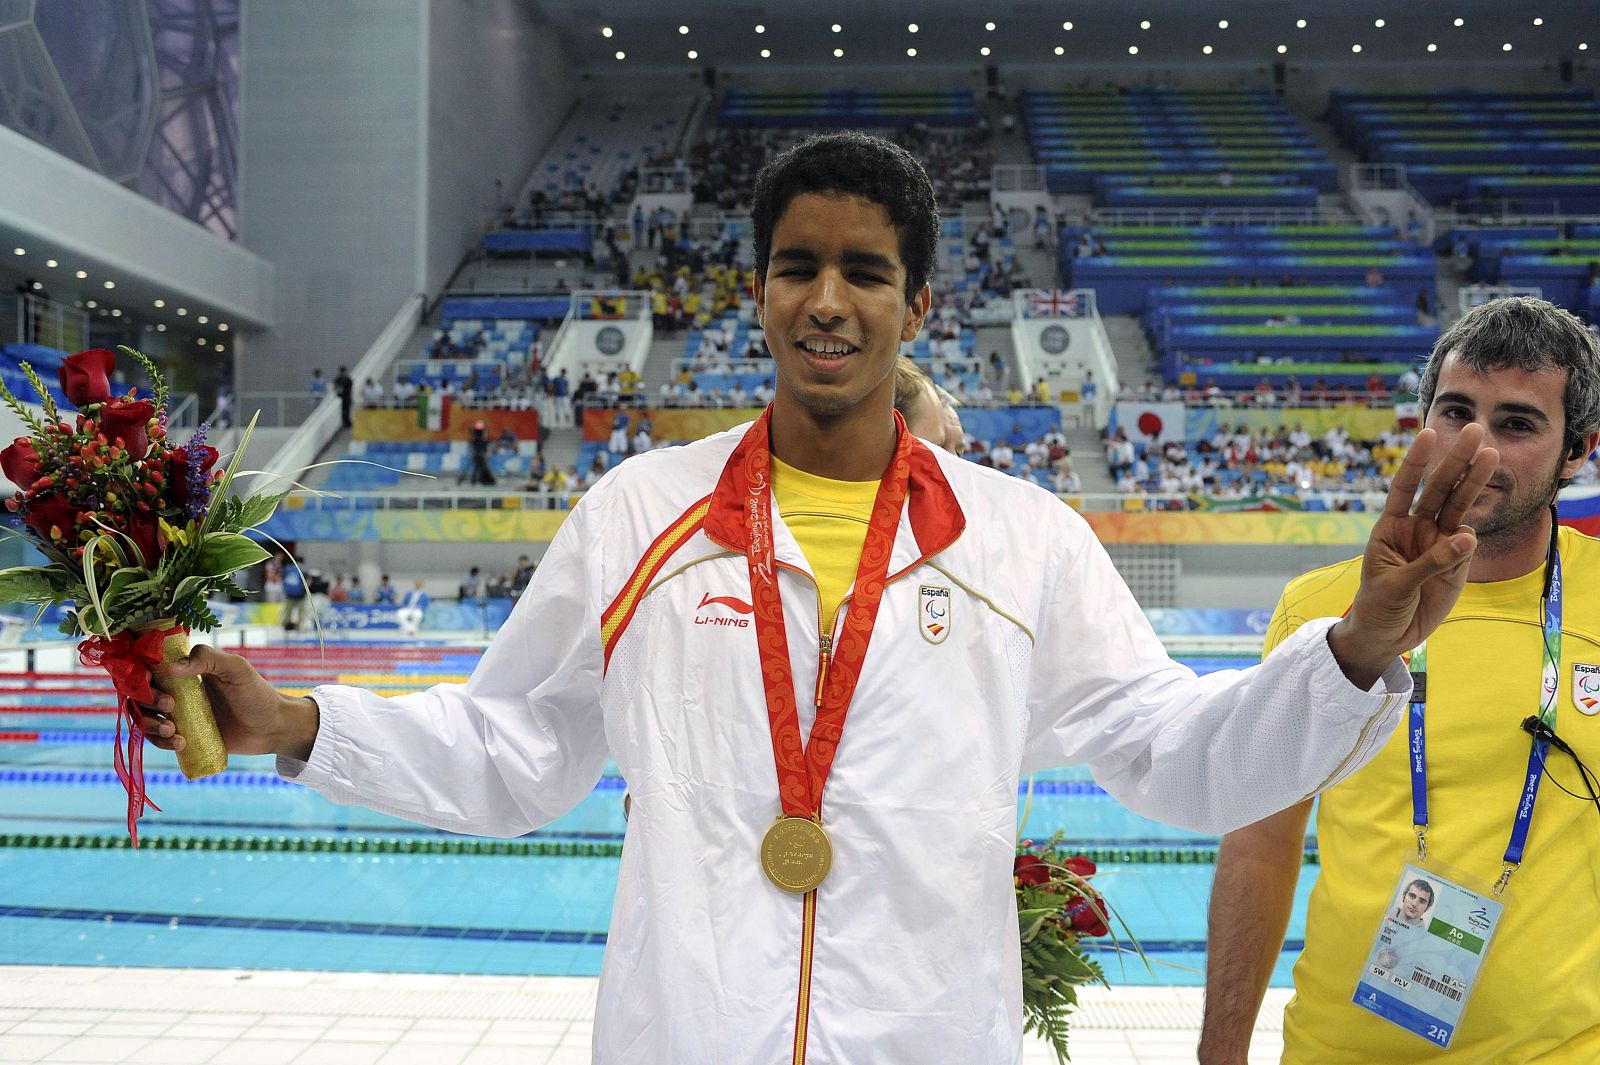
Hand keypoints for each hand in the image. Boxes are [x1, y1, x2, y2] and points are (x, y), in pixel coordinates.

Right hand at [137, 645, 319, 760]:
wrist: (272, 728)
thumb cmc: (256, 694)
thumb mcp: (237, 669)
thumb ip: (208, 658)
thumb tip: (172, 668)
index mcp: (186, 671)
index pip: (149, 668)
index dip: (139, 673)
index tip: (146, 679)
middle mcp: (177, 692)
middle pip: (141, 694)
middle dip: (147, 700)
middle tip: (171, 705)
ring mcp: (179, 716)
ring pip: (145, 719)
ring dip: (150, 725)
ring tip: (173, 731)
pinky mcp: (184, 737)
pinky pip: (159, 741)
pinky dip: (161, 743)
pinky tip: (181, 742)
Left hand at [1329, 423, 1497, 687]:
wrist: (1387, 636)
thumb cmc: (1378, 606)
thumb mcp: (1395, 586)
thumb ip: (1430, 563)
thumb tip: (1465, 536)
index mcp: (1390, 526)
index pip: (1405, 487)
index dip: (1417, 462)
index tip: (1429, 434)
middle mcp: (1416, 529)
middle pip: (1439, 489)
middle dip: (1455, 461)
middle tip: (1475, 432)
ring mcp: (1438, 543)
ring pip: (1459, 508)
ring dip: (1474, 482)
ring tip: (1490, 455)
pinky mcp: (1456, 563)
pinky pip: (1467, 543)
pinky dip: (1470, 537)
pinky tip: (1468, 537)